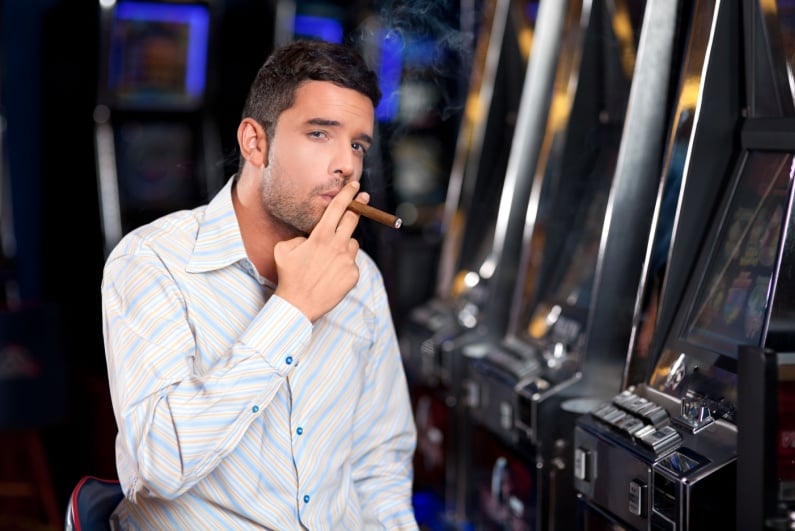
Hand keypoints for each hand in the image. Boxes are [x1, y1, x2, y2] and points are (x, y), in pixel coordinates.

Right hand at [273, 181, 365, 321]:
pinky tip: (331, 274)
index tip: (355, 186)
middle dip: (358, 207)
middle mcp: (337, 246)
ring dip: (344, 245)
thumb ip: (301, 237)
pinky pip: (352, 262)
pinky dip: (344, 264)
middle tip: (362, 200)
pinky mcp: (354, 275)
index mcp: (321, 236)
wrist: (298, 304)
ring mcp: (347, 261)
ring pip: (352, 243)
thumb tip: (313, 236)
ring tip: (328, 259)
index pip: (338, 208)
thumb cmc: (289, 275)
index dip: (348, 194)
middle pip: (353, 220)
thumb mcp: (285, 249)